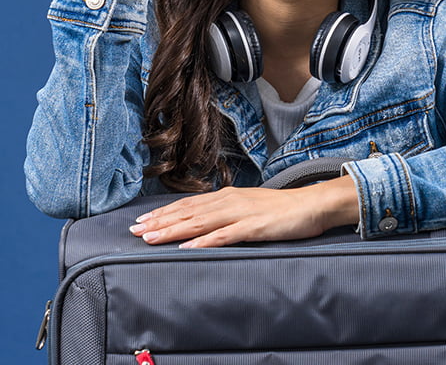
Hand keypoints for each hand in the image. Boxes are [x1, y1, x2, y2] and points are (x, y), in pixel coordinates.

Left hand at [129, 177, 359, 247]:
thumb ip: (227, 214)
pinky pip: (224, 235)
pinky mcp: (253, 227)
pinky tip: (188, 248)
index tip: (142, 219)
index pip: (188, 204)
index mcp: (226, 197)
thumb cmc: (281, 210)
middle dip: (159, 222)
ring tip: (151, 238)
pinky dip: (204, 242)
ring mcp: (240, 214)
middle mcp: (228, 201)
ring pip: (199, 223)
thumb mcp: (248, 208)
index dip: (163, 212)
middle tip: (134, 230)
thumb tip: (205, 224)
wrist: (311, 205)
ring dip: (173, 230)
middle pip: (187, 212)